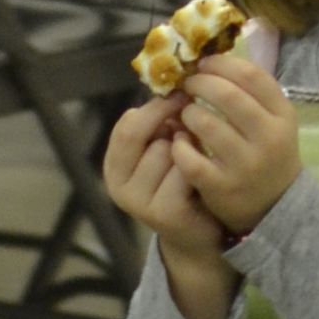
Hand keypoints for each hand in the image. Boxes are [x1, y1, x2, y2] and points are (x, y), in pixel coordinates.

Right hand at [104, 98, 235, 318]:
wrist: (199, 234)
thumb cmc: (183, 183)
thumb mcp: (165, 150)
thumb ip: (161, 124)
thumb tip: (175, 84)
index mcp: (115, 167)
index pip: (127, 125)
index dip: (155, 107)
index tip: (180, 96)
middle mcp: (119, 187)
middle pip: (140, 133)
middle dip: (170, 124)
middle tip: (191, 121)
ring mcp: (139, 203)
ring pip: (167, 152)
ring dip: (188, 149)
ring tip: (197, 159)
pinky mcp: (163, 214)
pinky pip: (184, 172)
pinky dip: (198, 170)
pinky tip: (203, 180)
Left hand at [170, 50, 300, 239]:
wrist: (274, 206)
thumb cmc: (267, 152)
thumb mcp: (272, 120)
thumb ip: (250, 92)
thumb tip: (210, 57)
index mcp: (283, 116)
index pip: (251, 75)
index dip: (221, 64)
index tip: (204, 64)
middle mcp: (269, 139)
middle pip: (227, 95)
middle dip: (199, 84)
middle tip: (188, 85)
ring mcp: (246, 165)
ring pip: (205, 123)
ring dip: (188, 113)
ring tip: (186, 114)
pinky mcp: (223, 187)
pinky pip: (190, 157)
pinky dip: (180, 144)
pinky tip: (180, 141)